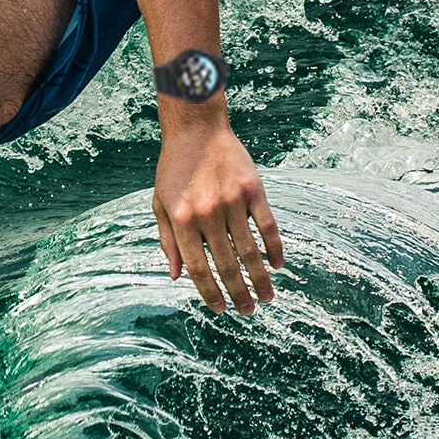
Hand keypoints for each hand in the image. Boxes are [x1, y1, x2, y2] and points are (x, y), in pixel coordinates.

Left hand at [152, 119, 283, 313]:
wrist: (195, 128)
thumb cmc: (174, 169)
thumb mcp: (160, 203)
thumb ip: (167, 240)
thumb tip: (176, 276)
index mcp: (181, 219)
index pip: (198, 267)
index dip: (209, 292)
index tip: (220, 309)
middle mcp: (207, 213)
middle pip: (226, 264)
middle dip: (238, 292)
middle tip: (247, 310)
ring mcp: (232, 201)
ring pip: (249, 250)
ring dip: (259, 278)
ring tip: (266, 297)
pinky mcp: (253, 189)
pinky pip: (267, 225)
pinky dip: (274, 247)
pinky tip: (277, 265)